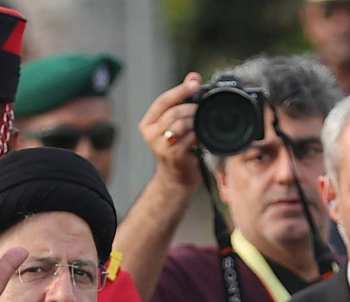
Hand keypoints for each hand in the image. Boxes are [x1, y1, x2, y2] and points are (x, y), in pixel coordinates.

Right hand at [138, 72, 203, 187]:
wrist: (176, 177)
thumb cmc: (177, 147)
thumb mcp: (175, 122)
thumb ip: (182, 100)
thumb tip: (193, 75)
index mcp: (148, 123)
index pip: (163, 101)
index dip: (180, 90)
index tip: (195, 82)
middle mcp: (150, 133)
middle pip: (174, 111)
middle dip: (192, 108)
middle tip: (202, 110)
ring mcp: (160, 145)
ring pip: (182, 123)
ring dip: (196, 122)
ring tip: (200, 125)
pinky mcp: (173, 154)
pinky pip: (190, 137)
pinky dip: (198, 135)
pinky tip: (201, 138)